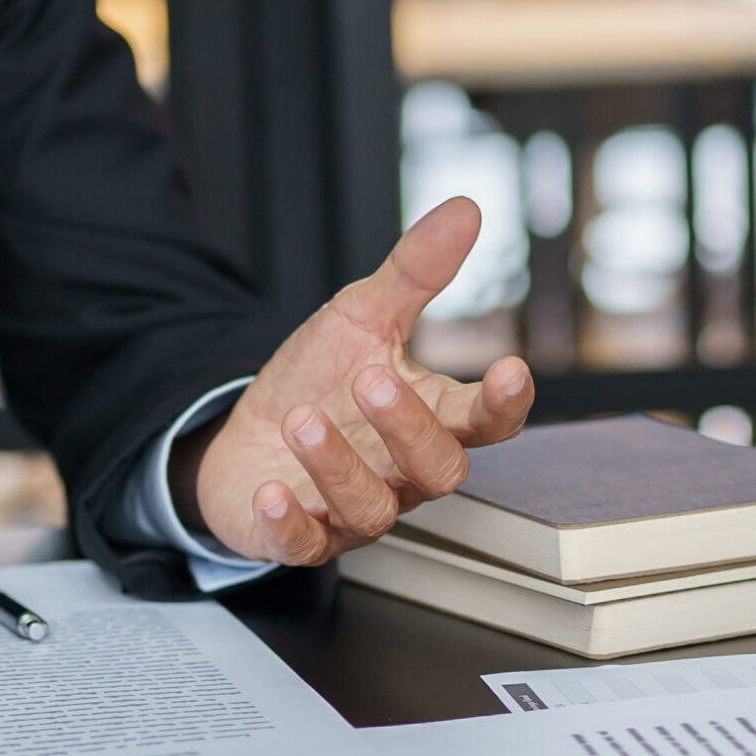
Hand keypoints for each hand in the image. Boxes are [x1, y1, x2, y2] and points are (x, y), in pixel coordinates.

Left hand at [178, 197, 533, 564]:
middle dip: (409, 427)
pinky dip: (289, 523)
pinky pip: (303, 546)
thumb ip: (414, 273)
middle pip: (439, 470)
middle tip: (371, 379)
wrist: (245, 433)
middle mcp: (402, 473)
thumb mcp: (361, 317)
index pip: (487, 421)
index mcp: (431, 418)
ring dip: (338, 464)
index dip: (504, 403)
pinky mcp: (301, 538)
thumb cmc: (319, 381)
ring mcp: (353, 511)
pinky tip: (272, 491)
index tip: (510, 369)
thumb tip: (465, 209)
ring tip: (302, 418)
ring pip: (372, 508)